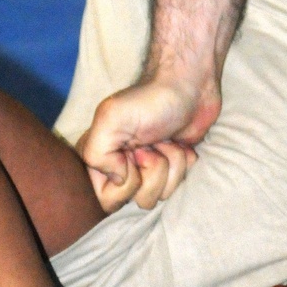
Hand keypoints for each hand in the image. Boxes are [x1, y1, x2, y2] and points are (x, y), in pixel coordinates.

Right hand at [78, 76, 221, 212]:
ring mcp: (149, 171)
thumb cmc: (150, 99)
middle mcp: (122, 169)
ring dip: (171, 164)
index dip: (125, 183)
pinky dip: (184, 164)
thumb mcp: (111, 118)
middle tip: (151, 145)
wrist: (189, 85)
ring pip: (161, 195)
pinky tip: (180, 144)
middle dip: (153, 172)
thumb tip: (119, 181)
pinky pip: (179, 186)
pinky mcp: (173, 169)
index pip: (106, 200)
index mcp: (99, 159)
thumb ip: (97, 154)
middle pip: (138, 201)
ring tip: (166, 140)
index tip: (132, 154)